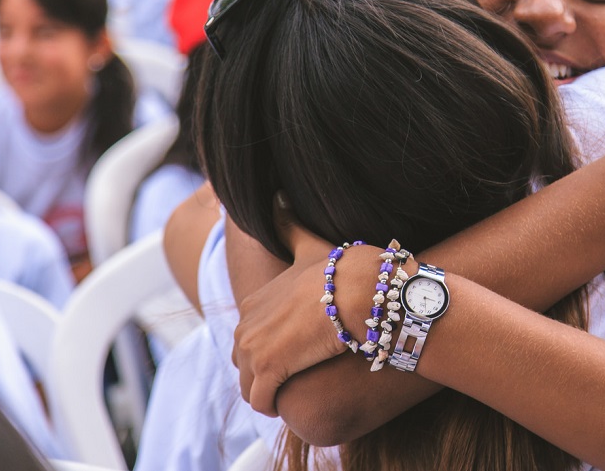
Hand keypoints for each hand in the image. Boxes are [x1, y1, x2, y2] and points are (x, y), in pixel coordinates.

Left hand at [232, 196, 376, 414]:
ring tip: (295, 389)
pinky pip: (261, 400)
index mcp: (255, 300)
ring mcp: (255, 347)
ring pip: (250, 384)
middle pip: (245, 361)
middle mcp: (247, 323)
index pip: (250, 334)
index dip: (271, 346)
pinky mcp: (269, 370)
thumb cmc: (343, 270)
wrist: (359, 291)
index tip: (294, 350)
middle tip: (296, 373)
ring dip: (268, 390)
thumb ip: (291, 228)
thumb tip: (278, 199)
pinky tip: (291, 401)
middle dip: (265, 371)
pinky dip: (273, 404)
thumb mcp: (310, 245)